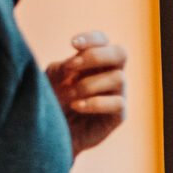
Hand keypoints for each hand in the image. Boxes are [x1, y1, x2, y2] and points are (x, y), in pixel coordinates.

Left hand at [46, 32, 128, 156]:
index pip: (103, 41)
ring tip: (68, 94)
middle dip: (96, 56)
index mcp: (95, 62)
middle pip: (121, 53)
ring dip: (89, 84)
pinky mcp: (118, 116)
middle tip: (72, 66)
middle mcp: (110, 74)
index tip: (72, 44)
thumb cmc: (51, 102)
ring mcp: (117, 94)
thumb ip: (62, 68)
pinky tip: (76, 106)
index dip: (92, 39)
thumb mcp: (50, 80)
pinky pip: (117, 103)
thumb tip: (74, 65)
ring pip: (118, 78)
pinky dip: (95, 103)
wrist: (51, 134)